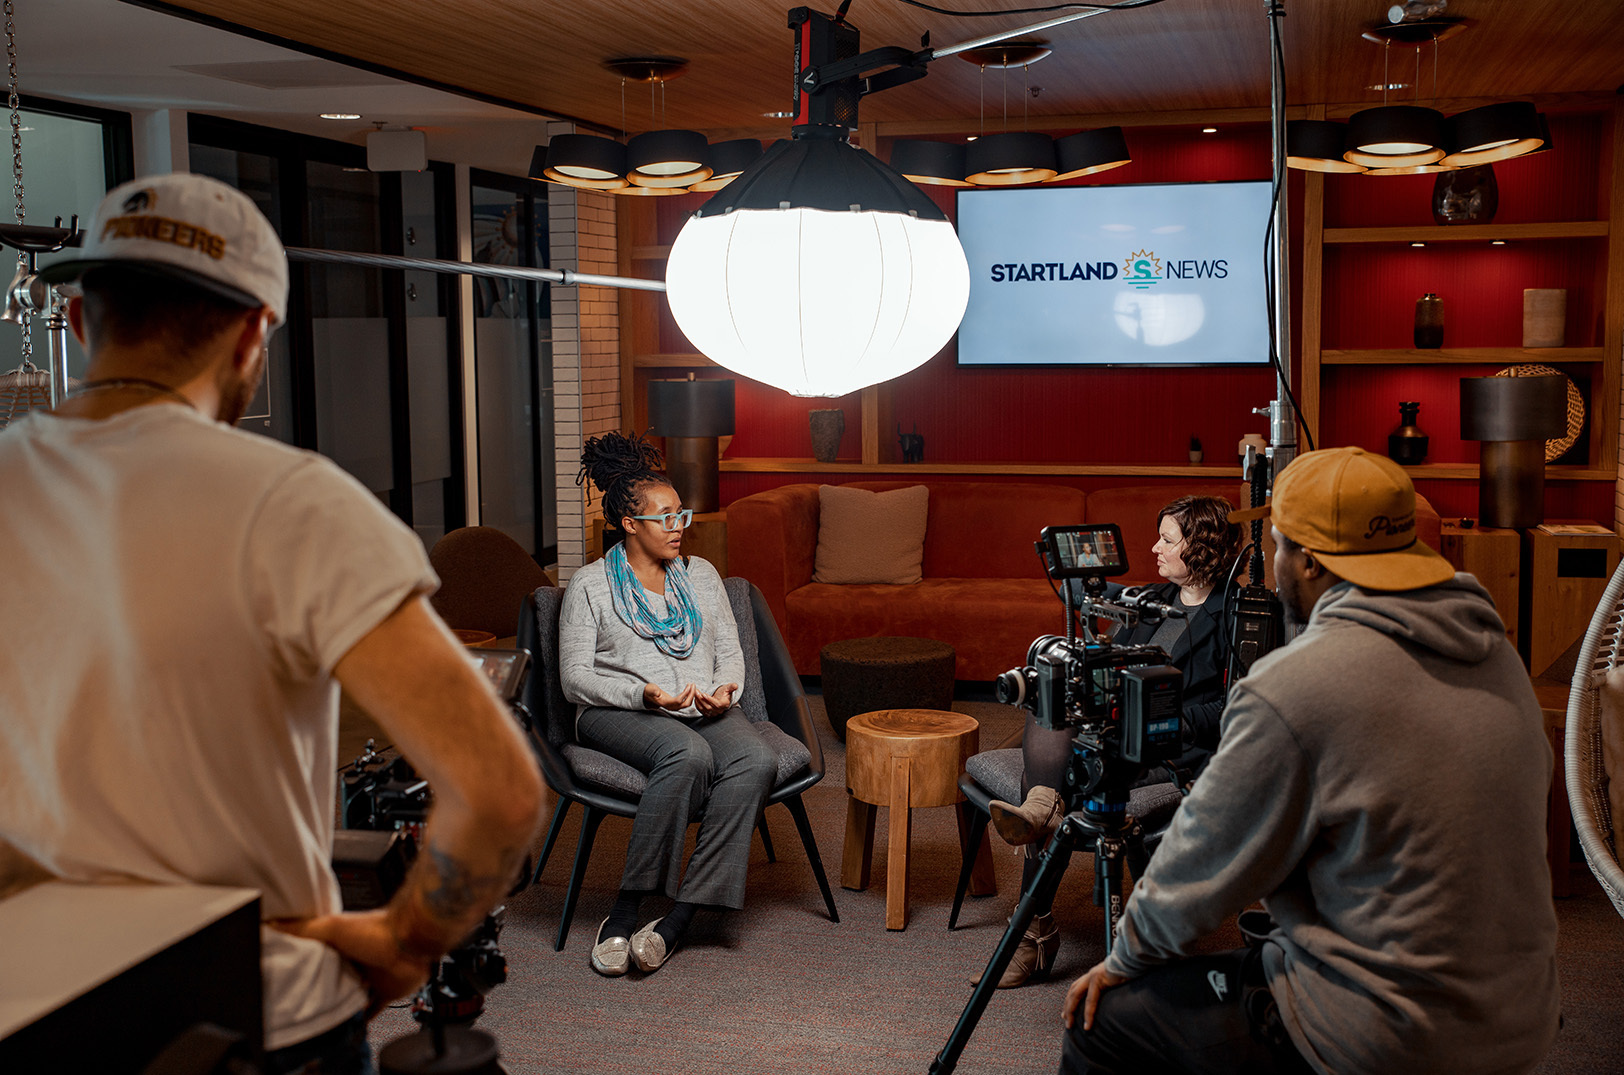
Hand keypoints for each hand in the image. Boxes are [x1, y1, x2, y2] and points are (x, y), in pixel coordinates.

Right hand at [271, 910, 431, 1015]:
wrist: (411, 943)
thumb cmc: (377, 930)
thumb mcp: (332, 926)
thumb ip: (304, 928)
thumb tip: (274, 924)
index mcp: (343, 942)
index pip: (317, 955)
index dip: (304, 964)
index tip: (288, 974)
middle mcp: (357, 959)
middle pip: (333, 977)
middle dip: (320, 987)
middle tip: (301, 1000)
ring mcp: (371, 976)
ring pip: (349, 994)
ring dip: (338, 1003)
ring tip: (319, 1014)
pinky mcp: (385, 992)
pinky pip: (371, 1009)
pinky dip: (361, 1017)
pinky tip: (349, 1024)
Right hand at [644, 682, 696, 711]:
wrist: (649, 696)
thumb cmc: (650, 692)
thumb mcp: (650, 689)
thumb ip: (652, 690)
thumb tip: (656, 691)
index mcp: (665, 703)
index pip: (678, 700)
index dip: (685, 693)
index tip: (689, 685)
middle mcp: (671, 707)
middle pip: (685, 704)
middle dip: (691, 694)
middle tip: (693, 684)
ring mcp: (674, 707)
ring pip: (687, 704)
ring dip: (692, 695)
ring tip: (693, 686)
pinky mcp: (676, 705)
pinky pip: (686, 703)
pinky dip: (690, 697)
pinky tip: (690, 689)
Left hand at [695, 682, 738, 716]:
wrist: (720, 697)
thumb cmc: (724, 692)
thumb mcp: (728, 688)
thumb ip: (732, 686)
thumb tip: (736, 686)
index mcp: (725, 704)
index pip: (717, 704)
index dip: (710, 700)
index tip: (704, 694)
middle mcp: (719, 710)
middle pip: (709, 707)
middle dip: (702, 699)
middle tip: (696, 691)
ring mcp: (713, 713)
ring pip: (704, 709)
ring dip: (698, 701)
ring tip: (695, 693)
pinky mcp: (707, 714)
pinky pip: (701, 710)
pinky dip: (697, 704)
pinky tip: (695, 697)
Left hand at [1063, 961, 1128, 1031]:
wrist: (1133, 961)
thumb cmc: (1129, 973)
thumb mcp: (1116, 983)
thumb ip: (1110, 989)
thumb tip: (1112, 1001)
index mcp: (1094, 975)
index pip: (1077, 988)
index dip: (1070, 1000)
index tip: (1066, 1013)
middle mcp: (1091, 974)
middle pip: (1073, 991)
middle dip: (1067, 1007)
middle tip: (1066, 1021)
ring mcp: (1093, 976)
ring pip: (1076, 995)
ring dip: (1071, 1010)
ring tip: (1070, 1024)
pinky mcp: (1098, 979)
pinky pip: (1091, 1000)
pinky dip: (1088, 1013)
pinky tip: (1087, 1024)